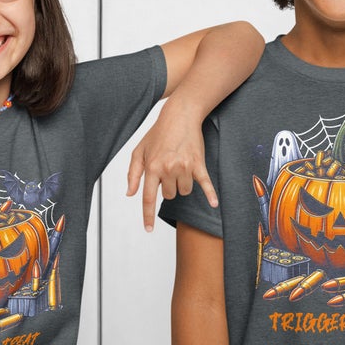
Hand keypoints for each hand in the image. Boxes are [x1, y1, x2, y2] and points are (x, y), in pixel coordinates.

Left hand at [126, 100, 217, 231]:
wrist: (180, 115)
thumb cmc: (158, 133)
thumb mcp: (139, 151)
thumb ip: (133, 174)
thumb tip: (130, 194)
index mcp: (151, 167)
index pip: (148, 198)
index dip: (148, 216)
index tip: (148, 229)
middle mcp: (167, 169)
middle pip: (169, 195)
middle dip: (168, 187)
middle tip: (168, 170)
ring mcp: (184, 167)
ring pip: (184, 191)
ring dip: (182, 184)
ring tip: (180, 166)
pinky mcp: (198, 164)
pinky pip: (205, 184)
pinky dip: (210, 194)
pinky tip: (214, 204)